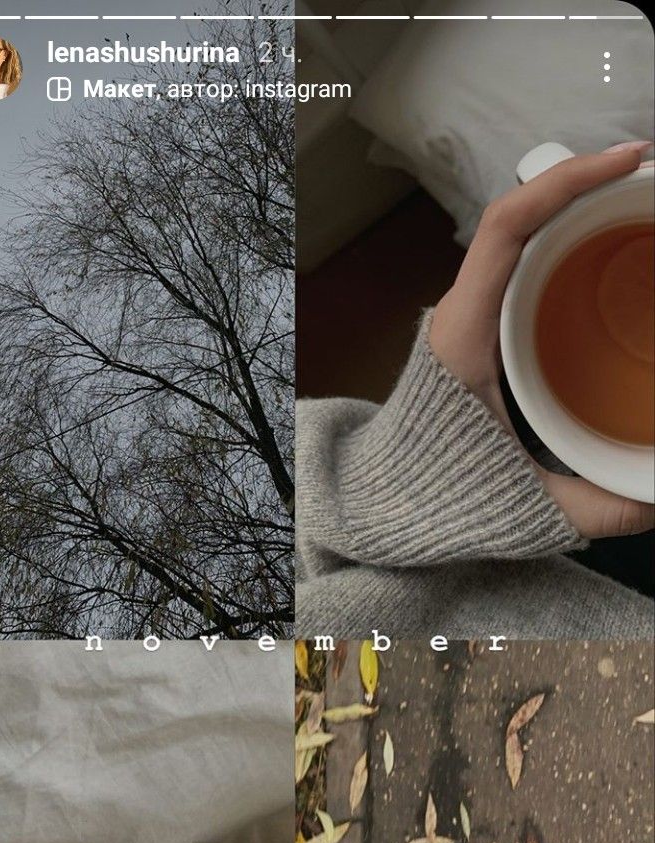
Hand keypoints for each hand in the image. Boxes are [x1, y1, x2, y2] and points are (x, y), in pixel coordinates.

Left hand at [429, 143, 654, 539]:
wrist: (388, 503)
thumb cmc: (443, 494)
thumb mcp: (527, 501)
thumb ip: (598, 506)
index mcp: (463, 333)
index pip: (507, 226)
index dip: (566, 181)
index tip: (627, 161)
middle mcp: (463, 310)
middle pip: (523, 216)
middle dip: (588, 185)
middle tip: (651, 182)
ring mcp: (471, 314)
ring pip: (524, 238)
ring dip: (579, 210)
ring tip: (640, 204)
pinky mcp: (482, 327)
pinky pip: (523, 266)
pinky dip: (567, 243)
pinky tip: (611, 247)